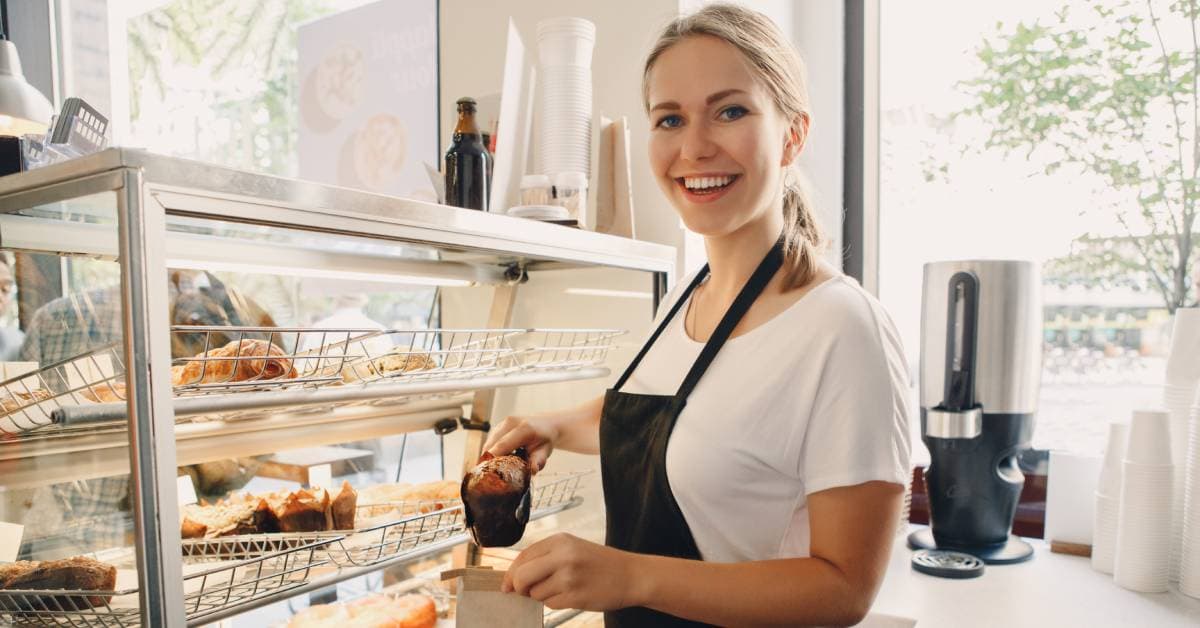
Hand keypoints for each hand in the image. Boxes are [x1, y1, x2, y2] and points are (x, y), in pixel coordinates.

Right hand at [482, 415, 558, 472]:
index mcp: (523, 428)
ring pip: (488, 444)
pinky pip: (490, 442)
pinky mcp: (498, 427)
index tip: (487, 473)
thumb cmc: (545, 439)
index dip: (493, 459)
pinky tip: (499, 460)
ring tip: (497, 469)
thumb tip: (533, 470)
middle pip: (491, 445)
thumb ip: (538, 460)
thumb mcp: (545, 451)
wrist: (546, 424)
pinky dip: (491, 452)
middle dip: (488, 461)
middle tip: (490, 477)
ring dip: (489, 457)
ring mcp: (502, 423)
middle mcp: (510, 422)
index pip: (502, 445)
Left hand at [502, 533, 644, 610]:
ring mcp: (569, 577)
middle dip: (519, 588)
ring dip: (542, 596)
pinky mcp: (575, 596)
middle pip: (521, 576)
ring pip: (535, 593)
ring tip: (562, 589)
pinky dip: (555, 603)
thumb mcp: (572, 548)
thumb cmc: (599, 563)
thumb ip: (544, 558)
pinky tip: (571, 595)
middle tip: (525, 592)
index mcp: (560, 540)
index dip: (511, 573)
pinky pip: (550, 604)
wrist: (630, 575)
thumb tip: (514, 578)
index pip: (522, 556)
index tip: (507, 585)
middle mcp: (563, 556)